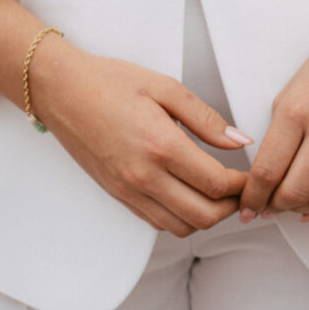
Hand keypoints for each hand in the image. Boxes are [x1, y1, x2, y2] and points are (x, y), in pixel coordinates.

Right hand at [33, 39, 250, 236]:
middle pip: (204, 216)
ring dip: (207, 216)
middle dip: (231, 207)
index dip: (242, 185)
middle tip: (239, 189)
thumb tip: (241, 141)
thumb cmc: (110, 82)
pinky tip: (188, 194)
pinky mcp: (117, 195)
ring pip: (182, 227)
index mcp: (161, 146)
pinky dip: (181, 217)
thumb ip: (207, 119)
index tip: (250, 174)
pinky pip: (157, 222)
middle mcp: (144, 176)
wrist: (58, 90)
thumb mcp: (166, 88)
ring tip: (216, 194)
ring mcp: (128, 190)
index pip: (217, 185)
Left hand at [239, 0, 308, 220]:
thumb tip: (269, 181)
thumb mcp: (290, 96)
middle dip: (275, 207)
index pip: (267, 171)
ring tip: (294, 203)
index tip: (246, 207)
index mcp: (297, 112)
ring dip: (303, 209)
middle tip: (268, 208)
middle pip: (294, 193)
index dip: (253, 197)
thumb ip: (278, 140)